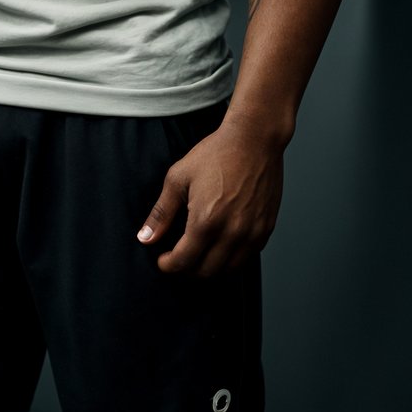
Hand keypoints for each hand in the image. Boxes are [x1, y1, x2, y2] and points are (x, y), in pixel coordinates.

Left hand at [136, 116, 283, 276]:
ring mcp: (252, 233)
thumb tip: (145, 239)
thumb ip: (162, 212)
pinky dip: (231, 259)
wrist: (254, 139)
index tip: (163, 259)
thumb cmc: (216, 153)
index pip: (184, 262)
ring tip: (199, 254)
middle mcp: (231, 232)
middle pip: (206, 272)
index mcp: (206, 220)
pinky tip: (220, 245)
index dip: (168, 265)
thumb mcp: (179, 177)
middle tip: (179, 258)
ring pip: (229, 270)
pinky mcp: (266, 229)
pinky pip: (247, 258)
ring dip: (210, 268)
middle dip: (187, 269)